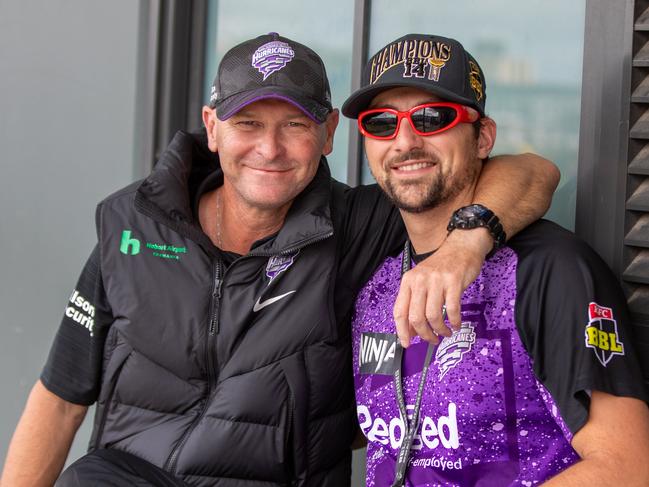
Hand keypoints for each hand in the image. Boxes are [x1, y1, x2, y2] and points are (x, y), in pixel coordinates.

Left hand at [393, 228, 491, 346]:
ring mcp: (436, 281)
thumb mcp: (422, 282)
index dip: (402, 331)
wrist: (461, 248)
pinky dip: (454, 321)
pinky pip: (451, 309)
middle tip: (432, 340)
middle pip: (416, 317)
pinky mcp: (453, 282)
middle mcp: (419, 281)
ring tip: (445, 333)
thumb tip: (412, 332)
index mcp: (408, 281)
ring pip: (433, 316)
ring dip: (440, 330)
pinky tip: (455, 325)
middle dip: (424, 334)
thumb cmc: (441, 268)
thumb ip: (415, 304)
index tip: (407, 344)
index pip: (400, 311)